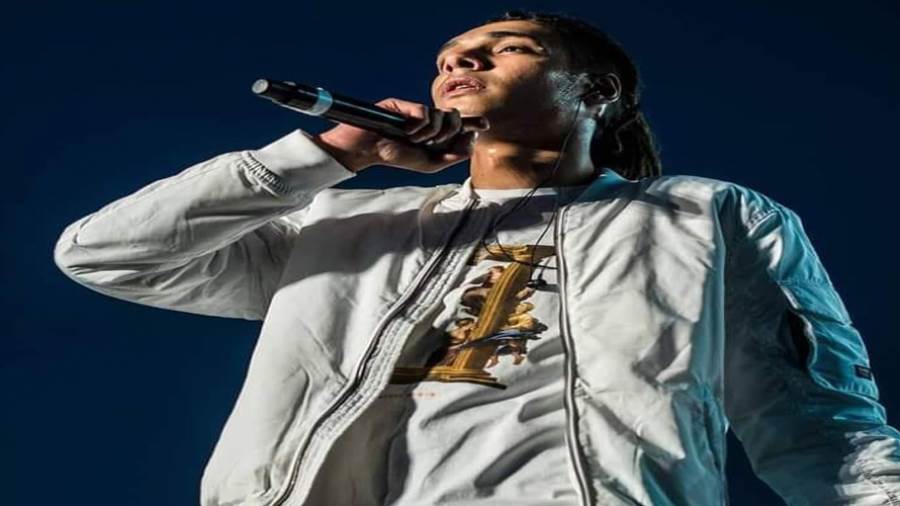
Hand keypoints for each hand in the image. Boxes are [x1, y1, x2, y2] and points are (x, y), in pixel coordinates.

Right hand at [314, 97, 489, 172]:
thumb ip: (451, 156)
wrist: (367, 150)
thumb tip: (471, 142)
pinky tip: (407, 132)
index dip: (471, 124)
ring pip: (441, 116)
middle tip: (433, 141)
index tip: (485, 124)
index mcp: (433, 134)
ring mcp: (416, 111)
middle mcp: (427, 121)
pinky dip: (419, 127)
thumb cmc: (396, 156)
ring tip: (414, 139)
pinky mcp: (405, 104)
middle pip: (454, 119)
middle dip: (450, 132)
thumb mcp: (428, 163)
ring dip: (431, 134)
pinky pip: (425, 113)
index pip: (457, 127)